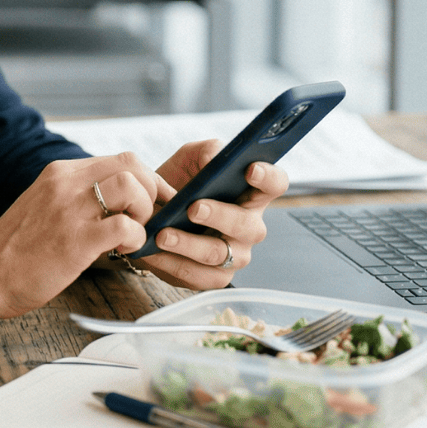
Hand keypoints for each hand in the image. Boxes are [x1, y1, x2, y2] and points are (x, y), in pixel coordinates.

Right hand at [0, 154, 176, 320]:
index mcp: (58, 173)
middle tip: (147, 218)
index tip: (153, 201)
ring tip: (132, 233)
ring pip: (131, 187)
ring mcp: (70, 210)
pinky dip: (135, 240)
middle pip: (130, 164)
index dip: (146, 180)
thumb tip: (113, 201)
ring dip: (144, 211)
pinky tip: (121, 252)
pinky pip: (125, 227)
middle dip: (151, 191)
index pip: (119, 159)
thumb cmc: (14, 250)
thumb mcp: (43, 206)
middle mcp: (65, 183)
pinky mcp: (75, 240)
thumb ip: (73, 197)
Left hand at [133, 139, 289, 289]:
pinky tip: (153, 252)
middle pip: (247, 225)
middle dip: (220, 216)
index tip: (250, 169)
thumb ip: (206, 152)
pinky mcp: (213, 276)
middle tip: (193, 207)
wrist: (151, 213)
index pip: (274, 184)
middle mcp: (250, 226)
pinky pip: (196, 275)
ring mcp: (235, 254)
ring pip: (219, 253)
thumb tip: (213, 161)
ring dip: (189, 244)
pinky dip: (171, 263)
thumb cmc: (180, 183)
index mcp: (251, 194)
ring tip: (163, 234)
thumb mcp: (190, 159)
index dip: (268, 177)